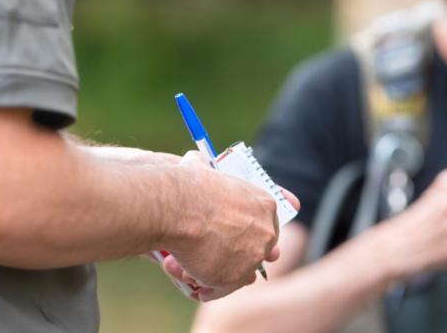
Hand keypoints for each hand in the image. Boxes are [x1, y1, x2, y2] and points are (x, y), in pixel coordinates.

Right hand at [158, 151, 299, 300]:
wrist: (179, 207)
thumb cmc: (189, 186)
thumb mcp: (204, 167)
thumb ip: (206, 167)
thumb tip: (195, 157)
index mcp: (266, 204)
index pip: (268, 224)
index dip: (249, 234)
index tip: (233, 239)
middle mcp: (267, 231)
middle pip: (259, 251)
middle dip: (237, 256)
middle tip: (211, 256)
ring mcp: (254, 256)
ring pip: (240, 272)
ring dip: (218, 272)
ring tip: (191, 267)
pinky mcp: (236, 277)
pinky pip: (223, 288)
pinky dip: (208, 288)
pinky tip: (192, 283)